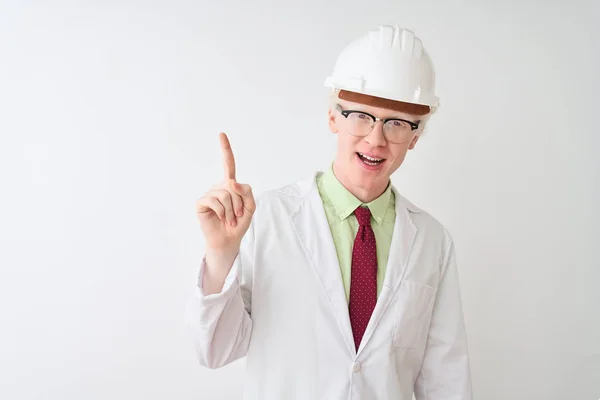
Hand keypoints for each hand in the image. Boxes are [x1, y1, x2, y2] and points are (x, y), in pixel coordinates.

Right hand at [196, 133, 255, 255]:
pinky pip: (215, 201)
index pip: (228, 164)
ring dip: (232, 210)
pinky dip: (222, 211)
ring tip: (230, 219)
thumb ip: (247, 192)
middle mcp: (219, 187)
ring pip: (226, 194)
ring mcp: (209, 194)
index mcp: (230, 185)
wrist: (229, 239)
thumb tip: (231, 182)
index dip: (225, 149)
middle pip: (233, 185)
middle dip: (240, 203)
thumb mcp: (251, 206)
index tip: (221, 134)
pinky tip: (221, 218)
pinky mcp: (201, 202)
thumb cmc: (239, 223)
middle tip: (238, 215)